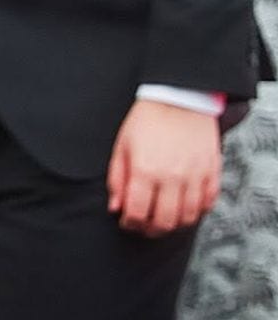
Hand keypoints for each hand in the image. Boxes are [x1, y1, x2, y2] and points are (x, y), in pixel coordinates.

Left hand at [106, 99, 220, 235]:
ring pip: (188, 218)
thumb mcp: (122, 145)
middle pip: (164, 222)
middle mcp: (171, 177)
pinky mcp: (212, 173)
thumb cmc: (147, 119)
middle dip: (151, 229)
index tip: (127, 222)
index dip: (130, 224)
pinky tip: (184, 205)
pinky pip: (208, 204)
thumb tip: (116, 207)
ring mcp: (194, 176)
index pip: (138, 213)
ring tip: (163, 216)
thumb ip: (117, 178)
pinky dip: (197, 211)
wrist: (178, 98)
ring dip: (174, 223)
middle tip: (144, 225)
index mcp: (145, 169)